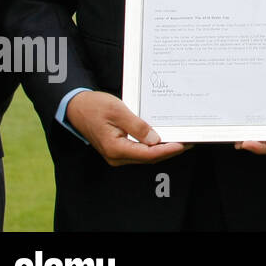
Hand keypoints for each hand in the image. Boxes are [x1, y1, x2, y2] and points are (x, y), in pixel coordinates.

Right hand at [65, 90, 188, 165]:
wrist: (76, 108)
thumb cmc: (94, 107)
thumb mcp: (118, 111)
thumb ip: (137, 126)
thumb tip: (155, 140)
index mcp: (115, 148)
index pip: (148, 154)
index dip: (168, 150)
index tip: (184, 144)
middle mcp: (116, 156)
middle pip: (149, 158)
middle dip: (170, 151)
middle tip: (189, 141)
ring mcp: (117, 155)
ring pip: (145, 156)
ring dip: (163, 149)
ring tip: (180, 138)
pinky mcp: (118, 149)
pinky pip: (139, 151)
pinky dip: (153, 146)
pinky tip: (163, 138)